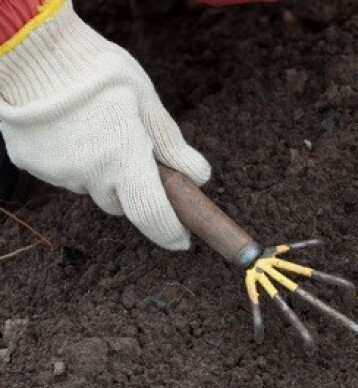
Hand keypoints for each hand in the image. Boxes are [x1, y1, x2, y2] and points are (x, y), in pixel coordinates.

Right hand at [0, 1, 209, 249]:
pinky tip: (72, 129)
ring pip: (91, 186)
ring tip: (99, 130)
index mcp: (124, 159)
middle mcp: (89, 174)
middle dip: (133, 189)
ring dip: (102, 171)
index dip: (170, 232)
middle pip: (120, 201)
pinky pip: (63, 173)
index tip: (182, 240)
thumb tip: (199, 178)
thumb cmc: (101, 73)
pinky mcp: (32, 164)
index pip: (152, 214)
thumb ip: (172, 145)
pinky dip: (74, 159)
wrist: (34, 51)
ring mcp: (57, 171)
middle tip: (136, 153)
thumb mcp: (148, 103)